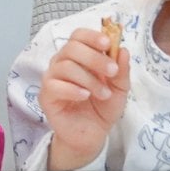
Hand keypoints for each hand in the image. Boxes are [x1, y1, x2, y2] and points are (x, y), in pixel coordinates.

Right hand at [40, 25, 129, 170]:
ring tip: (104, 94)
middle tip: (112, 71)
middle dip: (94, 58)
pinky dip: (73, 89)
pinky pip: (55, 86)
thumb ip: (121, 71)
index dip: (92, 36)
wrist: (92, 135)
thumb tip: (123, 50)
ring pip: (65, 66)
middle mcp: (62, 62)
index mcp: (78, 56)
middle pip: (71, 47)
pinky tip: (86, 96)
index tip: (108, 43)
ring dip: (89, 79)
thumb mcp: (119, 90)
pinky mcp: (46, 96)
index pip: (79, 36)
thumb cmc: (102, 107)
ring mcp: (52, 78)